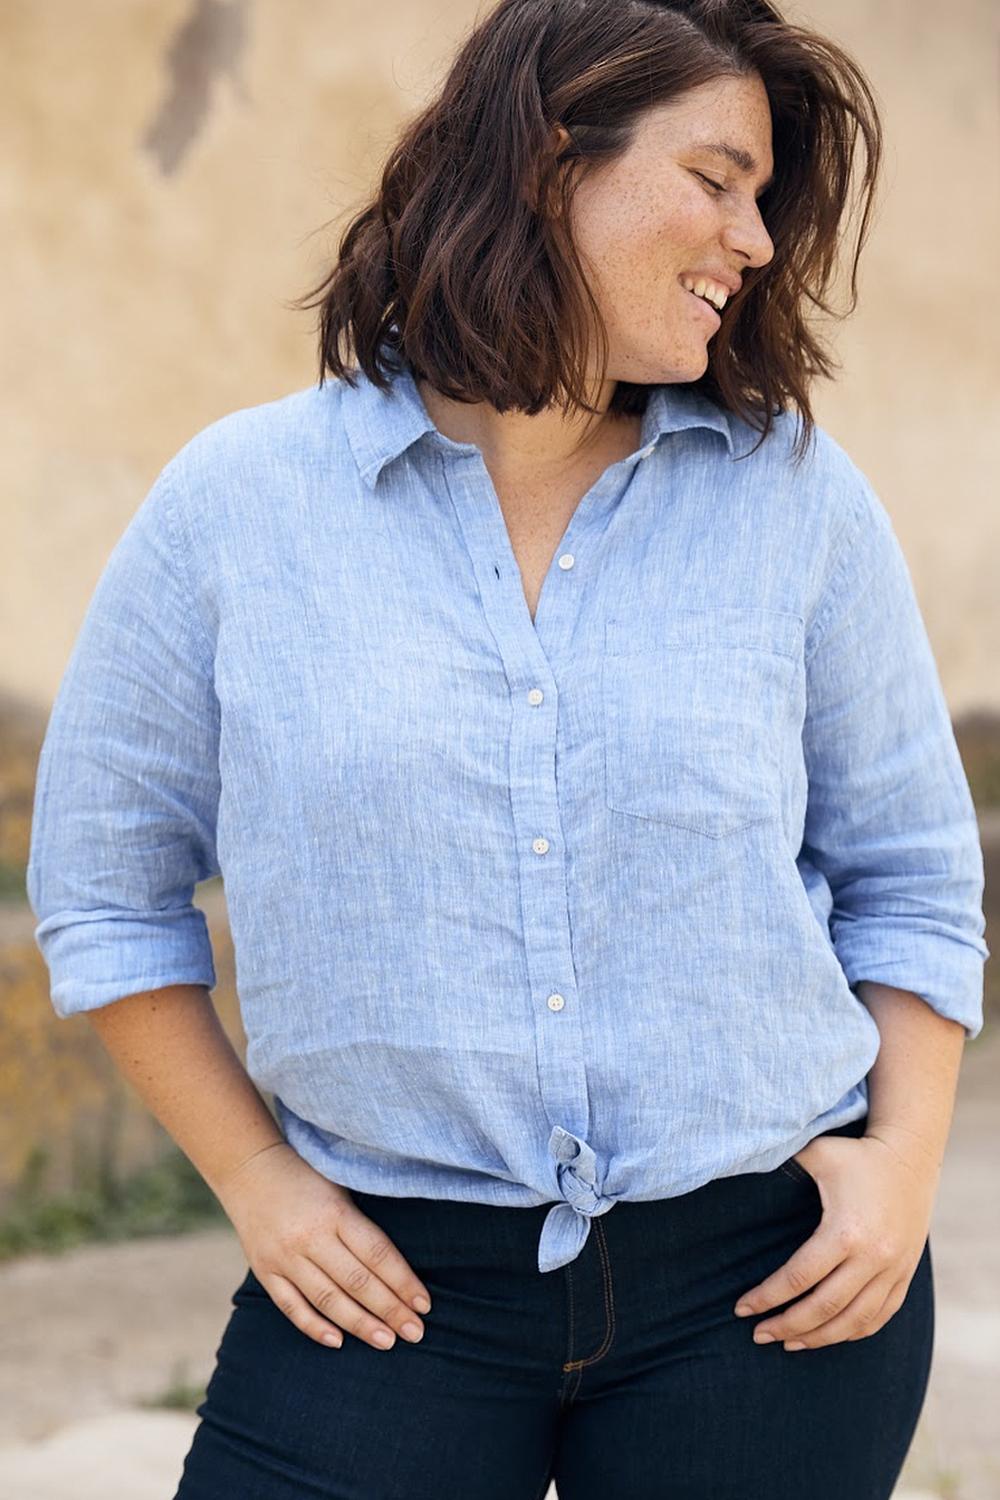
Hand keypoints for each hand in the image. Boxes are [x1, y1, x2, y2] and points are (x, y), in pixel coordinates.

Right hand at [215, 1142, 432, 1351]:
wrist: (248, 1169)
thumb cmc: (307, 1176)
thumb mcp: (340, 1187)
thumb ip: (363, 1224)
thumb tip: (401, 1268)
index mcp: (334, 1212)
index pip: (377, 1254)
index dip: (403, 1282)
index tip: (424, 1305)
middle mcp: (309, 1237)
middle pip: (357, 1282)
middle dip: (390, 1310)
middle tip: (416, 1333)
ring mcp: (284, 1257)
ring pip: (327, 1299)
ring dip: (360, 1324)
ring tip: (387, 1342)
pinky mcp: (264, 1271)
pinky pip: (291, 1306)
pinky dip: (314, 1327)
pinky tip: (338, 1342)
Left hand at [733, 1128, 939, 1350]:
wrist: (912, 1156)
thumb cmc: (856, 1155)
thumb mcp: (817, 1153)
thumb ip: (781, 1165)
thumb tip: (739, 1164)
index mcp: (845, 1231)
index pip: (799, 1278)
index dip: (767, 1297)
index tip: (741, 1309)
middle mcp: (872, 1257)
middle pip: (824, 1308)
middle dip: (787, 1326)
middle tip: (758, 1335)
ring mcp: (893, 1270)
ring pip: (854, 1320)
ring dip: (819, 1338)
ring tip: (789, 1343)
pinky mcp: (905, 1274)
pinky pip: (880, 1316)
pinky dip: (853, 1332)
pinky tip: (829, 1335)